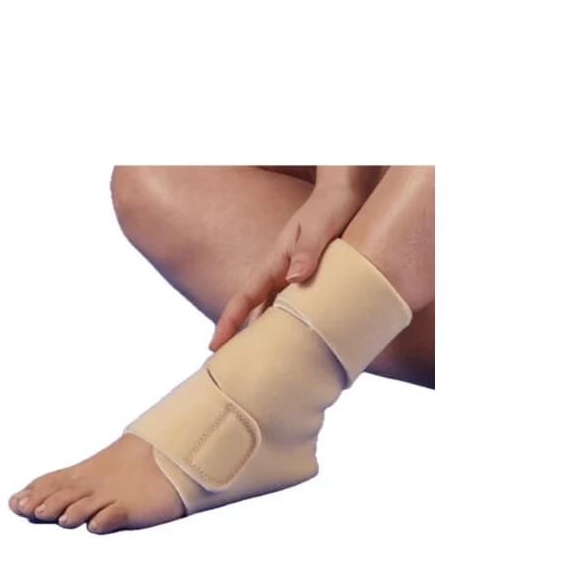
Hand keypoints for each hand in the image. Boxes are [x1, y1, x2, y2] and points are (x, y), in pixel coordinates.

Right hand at [209, 168, 378, 350]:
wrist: (348, 192)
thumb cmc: (332, 207)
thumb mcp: (320, 227)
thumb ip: (308, 250)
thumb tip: (295, 277)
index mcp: (275, 262)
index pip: (245, 297)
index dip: (228, 322)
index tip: (213, 345)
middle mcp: (280, 273)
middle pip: (255, 312)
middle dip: (240, 339)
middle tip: (229, 369)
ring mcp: (294, 278)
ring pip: (274, 314)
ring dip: (267, 338)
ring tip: (262, 367)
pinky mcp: (311, 281)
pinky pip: (296, 309)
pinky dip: (293, 328)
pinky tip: (298, 346)